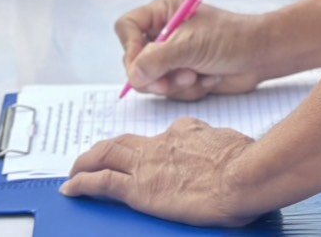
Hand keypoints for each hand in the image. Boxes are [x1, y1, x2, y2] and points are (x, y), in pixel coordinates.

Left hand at [61, 117, 259, 225]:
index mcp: (189, 132)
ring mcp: (148, 163)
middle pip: (126, 141)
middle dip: (107, 148)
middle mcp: (164, 142)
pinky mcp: (138, 188)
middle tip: (95, 156)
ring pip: (106, 155)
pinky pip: (100, 182)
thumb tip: (229, 155)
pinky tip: (71, 188)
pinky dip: (82, 182)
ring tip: (74, 169)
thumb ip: (224, 148)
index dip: (152, 146)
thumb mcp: (236, 147)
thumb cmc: (250, 166)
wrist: (243, 176)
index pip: (165, 136)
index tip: (150, 154)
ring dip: (86, 161)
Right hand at [118, 0, 267, 99]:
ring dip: (177, 84)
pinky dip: (189, 90)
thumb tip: (134, 75)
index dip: (131, 48)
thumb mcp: (193, 46)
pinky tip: (208, 79)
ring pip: (151, 81)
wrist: (261, 56)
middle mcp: (164, 33)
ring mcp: (172, 56)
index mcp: (164, 12)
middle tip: (179, 77)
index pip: (127, 27)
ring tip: (200, 75)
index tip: (144, 64)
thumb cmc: (232, 39)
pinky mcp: (182, 74)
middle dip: (159, 75)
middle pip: (134, 61)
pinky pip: (169, 91)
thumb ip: (159, 59)